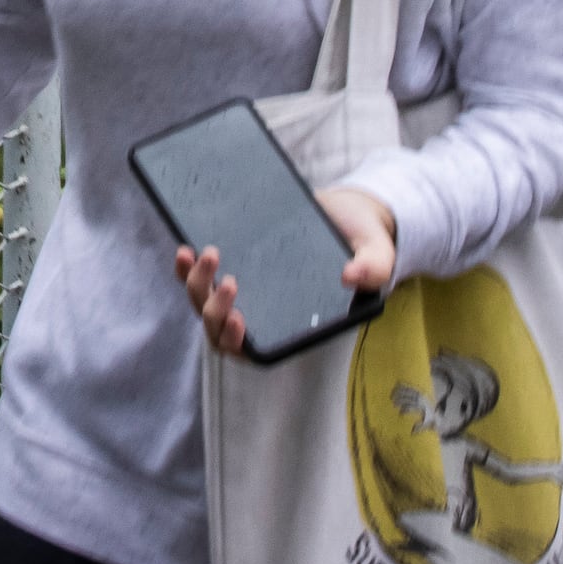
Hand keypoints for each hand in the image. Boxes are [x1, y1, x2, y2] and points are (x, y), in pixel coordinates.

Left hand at [171, 186, 397, 353]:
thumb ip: (371, 268)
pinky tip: (185, 250)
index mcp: (292, 324)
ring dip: (195, 286)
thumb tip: (351, 276)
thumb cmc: (362, 243)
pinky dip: (187, 269)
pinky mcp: (232, 265)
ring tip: (202, 255)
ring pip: (203, 304)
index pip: (254, 350)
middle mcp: (262, 314)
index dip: (237, 342)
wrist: (346, 212)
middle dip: (214, 309)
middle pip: (219, 329)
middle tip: (229, 280)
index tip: (238, 319)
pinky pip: (199, 277)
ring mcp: (243, 292)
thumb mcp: (377, 253)